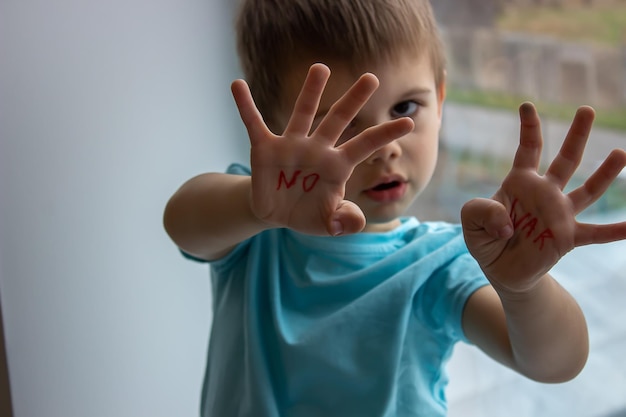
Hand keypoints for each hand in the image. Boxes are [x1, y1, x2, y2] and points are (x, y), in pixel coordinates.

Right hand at [231, 63, 413, 235]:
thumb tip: (353, 222)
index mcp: (337, 165)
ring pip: (303, 114)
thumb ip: (345, 222)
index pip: (365, 146)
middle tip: (372, 78)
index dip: (385, 135)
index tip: (409, 122)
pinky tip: (238, 85)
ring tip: (321, 68)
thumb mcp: (329, 224)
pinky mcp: (265, 149)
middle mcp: (317, 149)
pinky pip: (254, 124)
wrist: (277, 215)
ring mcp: (291, 146)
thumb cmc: (309, 214)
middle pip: (339, 120)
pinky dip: (245, 106)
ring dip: (311, 92)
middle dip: (354, 100)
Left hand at [461, 102, 625, 292]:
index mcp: (520, 183)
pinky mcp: (567, 238)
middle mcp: (545, 193)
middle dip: (576, 135)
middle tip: (586, 109)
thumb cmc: (486, 239)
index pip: (528, 149)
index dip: (529, 127)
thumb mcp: (471, 222)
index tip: (527, 105)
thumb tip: (506, 223)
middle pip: (565, 159)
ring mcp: (559, 214)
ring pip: (587, 190)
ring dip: (605, 173)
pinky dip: (615, 230)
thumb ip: (480, 212)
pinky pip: (596, 233)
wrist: (501, 269)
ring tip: (621, 153)